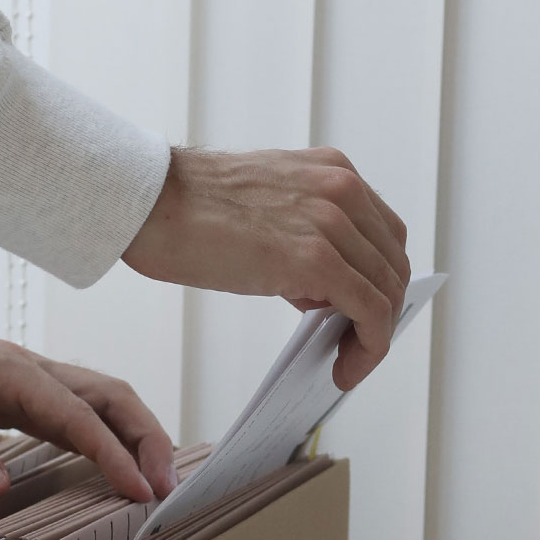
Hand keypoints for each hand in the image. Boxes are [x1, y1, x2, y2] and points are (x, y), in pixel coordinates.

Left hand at [0, 306, 175, 501]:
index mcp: (14, 371)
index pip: (80, 414)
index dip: (115, 453)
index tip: (139, 490)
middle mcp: (37, 372)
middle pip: (115, 398)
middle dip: (149, 440)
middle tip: (168, 489)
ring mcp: (37, 383)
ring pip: (108, 403)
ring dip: (139, 438)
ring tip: (157, 483)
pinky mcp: (30, 397)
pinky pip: (85, 415)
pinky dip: (114, 439)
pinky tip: (122, 468)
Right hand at [121, 146, 410, 389]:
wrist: (145, 201)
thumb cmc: (188, 211)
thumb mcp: (268, 209)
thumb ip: (306, 237)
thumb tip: (324, 293)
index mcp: (333, 171)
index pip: (385, 235)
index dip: (382, 280)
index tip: (364, 314)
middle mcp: (342, 189)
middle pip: (394, 264)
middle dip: (383, 313)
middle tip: (356, 346)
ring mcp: (332, 222)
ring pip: (388, 292)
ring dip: (375, 338)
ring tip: (347, 363)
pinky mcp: (317, 258)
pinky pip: (370, 312)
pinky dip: (369, 348)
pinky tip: (343, 369)